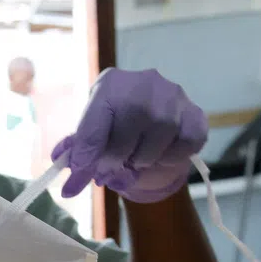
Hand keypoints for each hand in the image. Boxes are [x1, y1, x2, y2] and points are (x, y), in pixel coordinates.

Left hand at [55, 69, 208, 203]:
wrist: (155, 116)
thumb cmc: (115, 124)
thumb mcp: (92, 130)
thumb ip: (78, 150)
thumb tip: (64, 171)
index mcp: (110, 84)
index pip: (93, 125)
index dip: (85, 157)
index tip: (78, 177)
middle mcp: (144, 83)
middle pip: (124, 138)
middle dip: (112, 162)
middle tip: (108, 172)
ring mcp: (174, 97)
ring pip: (155, 145)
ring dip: (141, 161)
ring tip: (135, 159)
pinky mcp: (196, 113)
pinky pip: (185, 146)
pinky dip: (170, 158)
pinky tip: (161, 153)